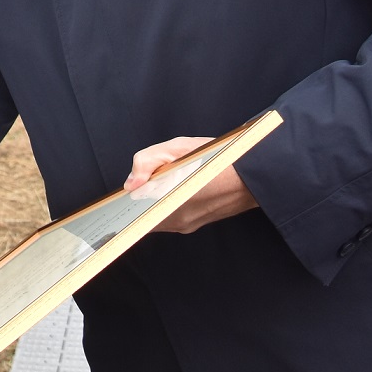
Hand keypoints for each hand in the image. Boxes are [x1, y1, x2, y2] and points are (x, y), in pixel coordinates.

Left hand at [122, 136, 257, 233]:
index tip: (115, 200)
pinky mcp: (197, 223)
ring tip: (147, 186)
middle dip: (137, 202)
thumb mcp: (180, 147)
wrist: (256, 176)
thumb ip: (149, 160)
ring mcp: (189, 224)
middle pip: (145, 215)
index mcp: (172, 203)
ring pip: (158, 217)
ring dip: (151, 204)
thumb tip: (131, 183)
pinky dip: (164, 206)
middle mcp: (179, 220)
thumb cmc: (220, 158)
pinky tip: (166, 190)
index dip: (124, 206)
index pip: (136, 214)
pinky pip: (172, 217)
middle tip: (132, 187)